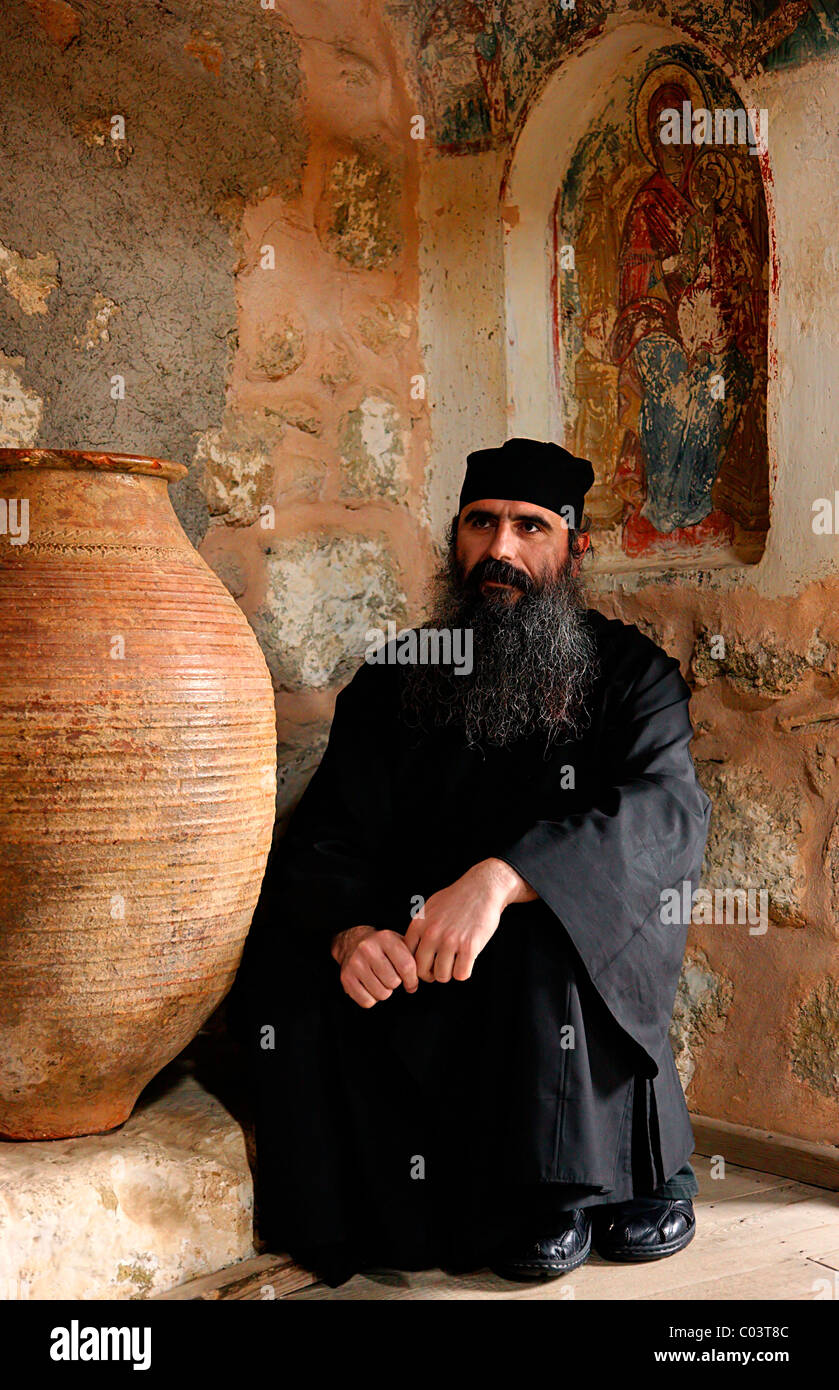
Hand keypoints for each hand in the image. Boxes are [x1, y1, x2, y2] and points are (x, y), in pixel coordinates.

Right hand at [330, 925, 418, 1008]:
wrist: (352, 942)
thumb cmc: (383, 948)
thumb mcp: (399, 943)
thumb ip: (413, 957)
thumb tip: (425, 976)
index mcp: (385, 938)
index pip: (406, 966)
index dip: (412, 980)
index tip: (412, 984)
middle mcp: (368, 949)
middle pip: (393, 982)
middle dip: (396, 984)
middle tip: (392, 978)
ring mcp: (355, 963)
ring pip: (381, 994)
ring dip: (385, 992)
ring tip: (381, 981)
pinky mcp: (346, 978)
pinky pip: (367, 1002)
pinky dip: (372, 999)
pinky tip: (370, 987)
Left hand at [404, 858, 535, 983]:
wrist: (482, 888)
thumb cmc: (456, 899)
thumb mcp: (430, 908)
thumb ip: (419, 929)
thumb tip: (409, 953)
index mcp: (419, 924)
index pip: (407, 958)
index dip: (416, 966)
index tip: (427, 965)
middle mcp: (432, 933)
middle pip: (423, 972)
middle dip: (432, 974)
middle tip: (441, 968)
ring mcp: (450, 940)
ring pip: (442, 976)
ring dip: (449, 973)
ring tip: (455, 962)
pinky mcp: (469, 946)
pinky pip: (461, 975)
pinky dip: (464, 972)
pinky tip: (467, 961)